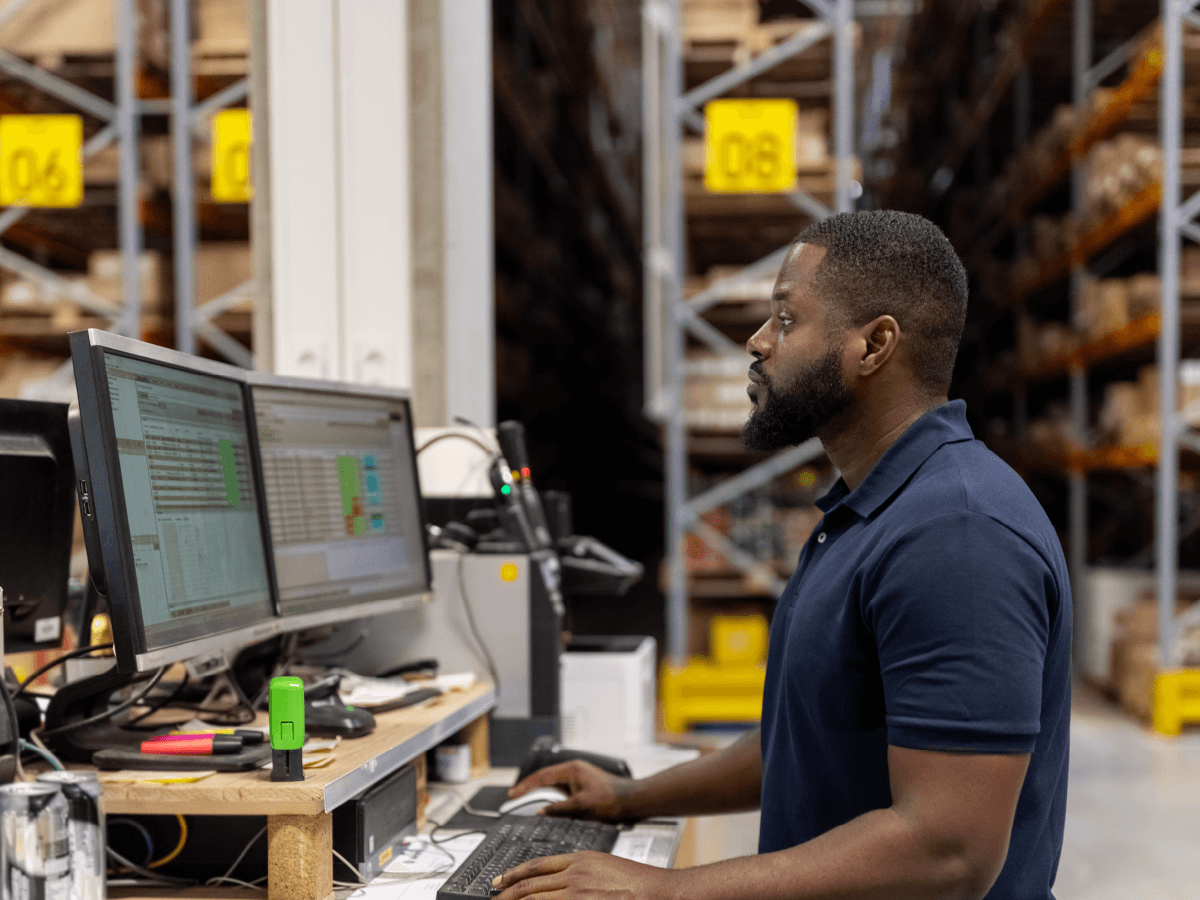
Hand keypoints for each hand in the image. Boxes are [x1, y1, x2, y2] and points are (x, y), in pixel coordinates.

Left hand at [492, 851, 674, 899]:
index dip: (513, 874)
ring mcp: (578, 893)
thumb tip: (557, 882)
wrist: (660, 891)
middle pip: (529, 884)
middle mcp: (575, 874)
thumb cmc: (638, 883)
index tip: (499, 882)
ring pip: (535, 899)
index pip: (536, 865)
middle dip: (506, 894)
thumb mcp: (604, 866)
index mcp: (579, 860)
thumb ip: (579, 871)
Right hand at [507, 761, 634, 820]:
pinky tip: (550, 813)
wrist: (633, 802)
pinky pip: (564, 796)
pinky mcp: (584, 790)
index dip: (524, 786)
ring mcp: (579, 781)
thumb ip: (558, 809)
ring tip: (530, 809)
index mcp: (572, 769)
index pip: (541, 776)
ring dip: (544, 799)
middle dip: (531, 792)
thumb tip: (540, 812)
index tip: (512, 794)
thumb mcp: (581, 806)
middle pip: (546, 781)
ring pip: (555, 790)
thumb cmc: (613, 799)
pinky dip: (555, 804)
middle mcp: (574, 772)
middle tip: (515, 802)